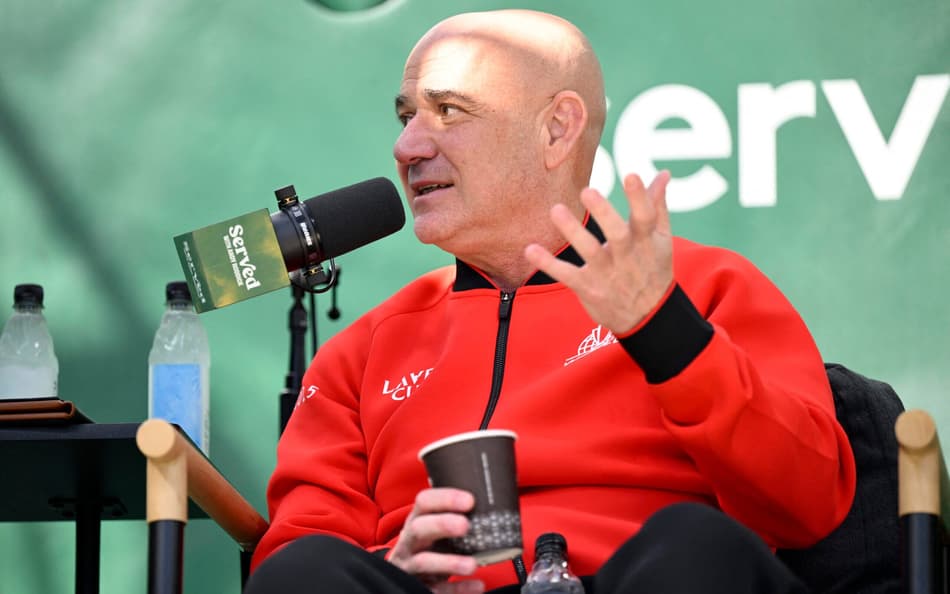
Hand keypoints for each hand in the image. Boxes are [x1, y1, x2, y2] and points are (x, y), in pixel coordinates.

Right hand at [388, 487, 484, 593]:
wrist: (410, 575)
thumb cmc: (430, 546)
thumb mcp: (434, 527)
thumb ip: (453, 516)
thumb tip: (488, 504)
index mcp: (416, 520)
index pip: (425, 502)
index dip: (445, 499)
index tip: (470, 501)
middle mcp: (410, 541)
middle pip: (419, 528)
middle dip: (442, 525)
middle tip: (465, 525)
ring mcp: (412, 565)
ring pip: (424, 562)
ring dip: (449, 562)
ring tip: (472, 564)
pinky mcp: (419, 586)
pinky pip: (437, 589)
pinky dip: (458, 589)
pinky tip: (477, 585)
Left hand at [525, 171, 673, 335]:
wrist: (648, 317)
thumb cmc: (653, 270)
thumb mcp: (661, 240)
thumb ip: (657, 206)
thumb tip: (663, 174)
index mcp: (645, 241)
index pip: (645, 217)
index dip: (639, 197)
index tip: (630, 176)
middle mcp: (626, 256)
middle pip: (616, 233)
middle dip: (604, 213)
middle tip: (587, 191)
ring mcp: (606, 272)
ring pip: (589, 251)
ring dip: (572, 231)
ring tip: (556, 210)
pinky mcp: (588, 287)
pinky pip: (566, 274)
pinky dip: (548, 264)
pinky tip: (530, 250)